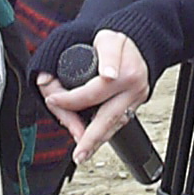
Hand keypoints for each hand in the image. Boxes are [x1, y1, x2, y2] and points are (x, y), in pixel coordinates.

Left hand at [36, 30, 150, 164]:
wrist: (141, 42)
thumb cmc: (117, 41)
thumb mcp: (102, 39)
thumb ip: (87, 56)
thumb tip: (74, 78)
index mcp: (124, 71)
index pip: (94, 92)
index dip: (71, 99)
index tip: (52, 100)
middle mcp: (132, 87)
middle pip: (109, 117)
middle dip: (91, 137)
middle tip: (78, 154)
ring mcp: (136, 98)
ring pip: (115, 124)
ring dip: (98, 141)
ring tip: (82, 154)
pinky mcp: (136, 104)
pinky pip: (119, 121)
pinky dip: (105, 133)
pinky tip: (93, 143)